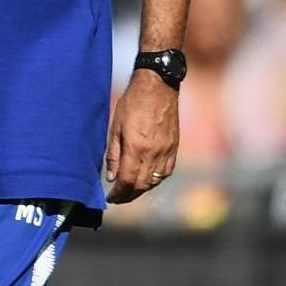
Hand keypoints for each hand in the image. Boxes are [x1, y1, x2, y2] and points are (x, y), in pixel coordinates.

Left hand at [105, 72, 179, 202]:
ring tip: (130, 191)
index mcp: (136, 147)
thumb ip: (113, 154)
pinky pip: (167, 171)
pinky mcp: (175, 147)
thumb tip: (112, 177)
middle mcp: (154, 152)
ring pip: (155, 180)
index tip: (110, 198)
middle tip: (118, 198)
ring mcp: (167, 150)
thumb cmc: (132, 104)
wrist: (158, 87)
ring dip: (142, 189)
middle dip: (128, 195)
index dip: (118, 193)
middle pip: (142, 185)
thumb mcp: (115, 127)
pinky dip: (156, 180)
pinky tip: (147, 179)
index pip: (127, 180)